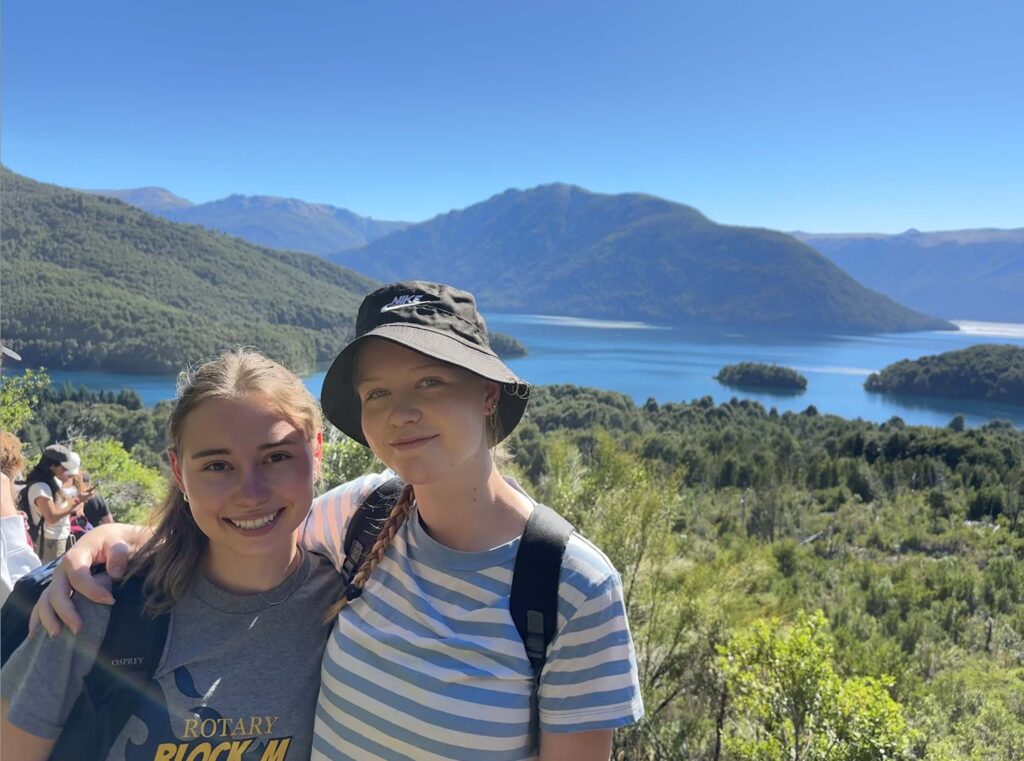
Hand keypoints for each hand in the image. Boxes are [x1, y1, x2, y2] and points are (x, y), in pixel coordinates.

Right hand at [29, 523, 146, 636]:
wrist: (106, 540)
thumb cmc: (112, 543)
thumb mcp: (118, 543)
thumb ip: (118, 554)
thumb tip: (115, 574)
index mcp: (76, 556)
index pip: (78, 576)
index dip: (92, 591)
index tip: (110, 601)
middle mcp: (62, 570)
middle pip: (57, 592)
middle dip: (66, 612)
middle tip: (79, 629)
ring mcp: (57, 581)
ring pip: (45, 601)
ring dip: (48, 619)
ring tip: (57, 635)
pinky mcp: (57, 589)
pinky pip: (42, 604)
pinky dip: (37, 618)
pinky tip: (35, 635)